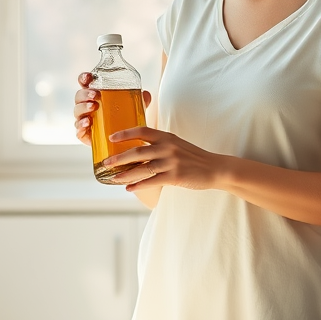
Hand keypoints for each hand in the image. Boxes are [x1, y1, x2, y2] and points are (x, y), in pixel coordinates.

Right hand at [73, 72, 151, 146]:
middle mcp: (87, 106)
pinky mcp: (84, 134)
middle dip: (85, 93)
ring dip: (84, 107)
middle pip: (79, 96)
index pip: (85, 83)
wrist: (121, 143)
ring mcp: (84, 120)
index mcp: (95, 95)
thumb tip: (145, 94)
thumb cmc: (123, 120)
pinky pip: (78, 130)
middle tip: (96, 95)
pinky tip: (88, 123)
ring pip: (77, 111)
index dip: (84, 78)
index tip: (89, 77)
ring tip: (94, 106)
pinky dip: (81, 125)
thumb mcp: (133, 108)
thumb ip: (139, 100)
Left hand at [101, 126, 222, 191]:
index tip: (111, 137)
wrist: (215, 168)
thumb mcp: (177, 144)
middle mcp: (168, 147)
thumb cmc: (193, 157)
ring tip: (113, 179)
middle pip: (137, 151)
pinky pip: (152, 181)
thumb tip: (138, 150)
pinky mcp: (175, 176)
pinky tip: (129, 188)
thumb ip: (160, 144)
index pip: (142, 131)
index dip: (125, 133)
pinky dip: (139, 185)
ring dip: (125, 175)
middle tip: (105, 163)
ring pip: (142, 169)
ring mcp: (171, 162)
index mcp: (167, 137)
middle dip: (118, 158)